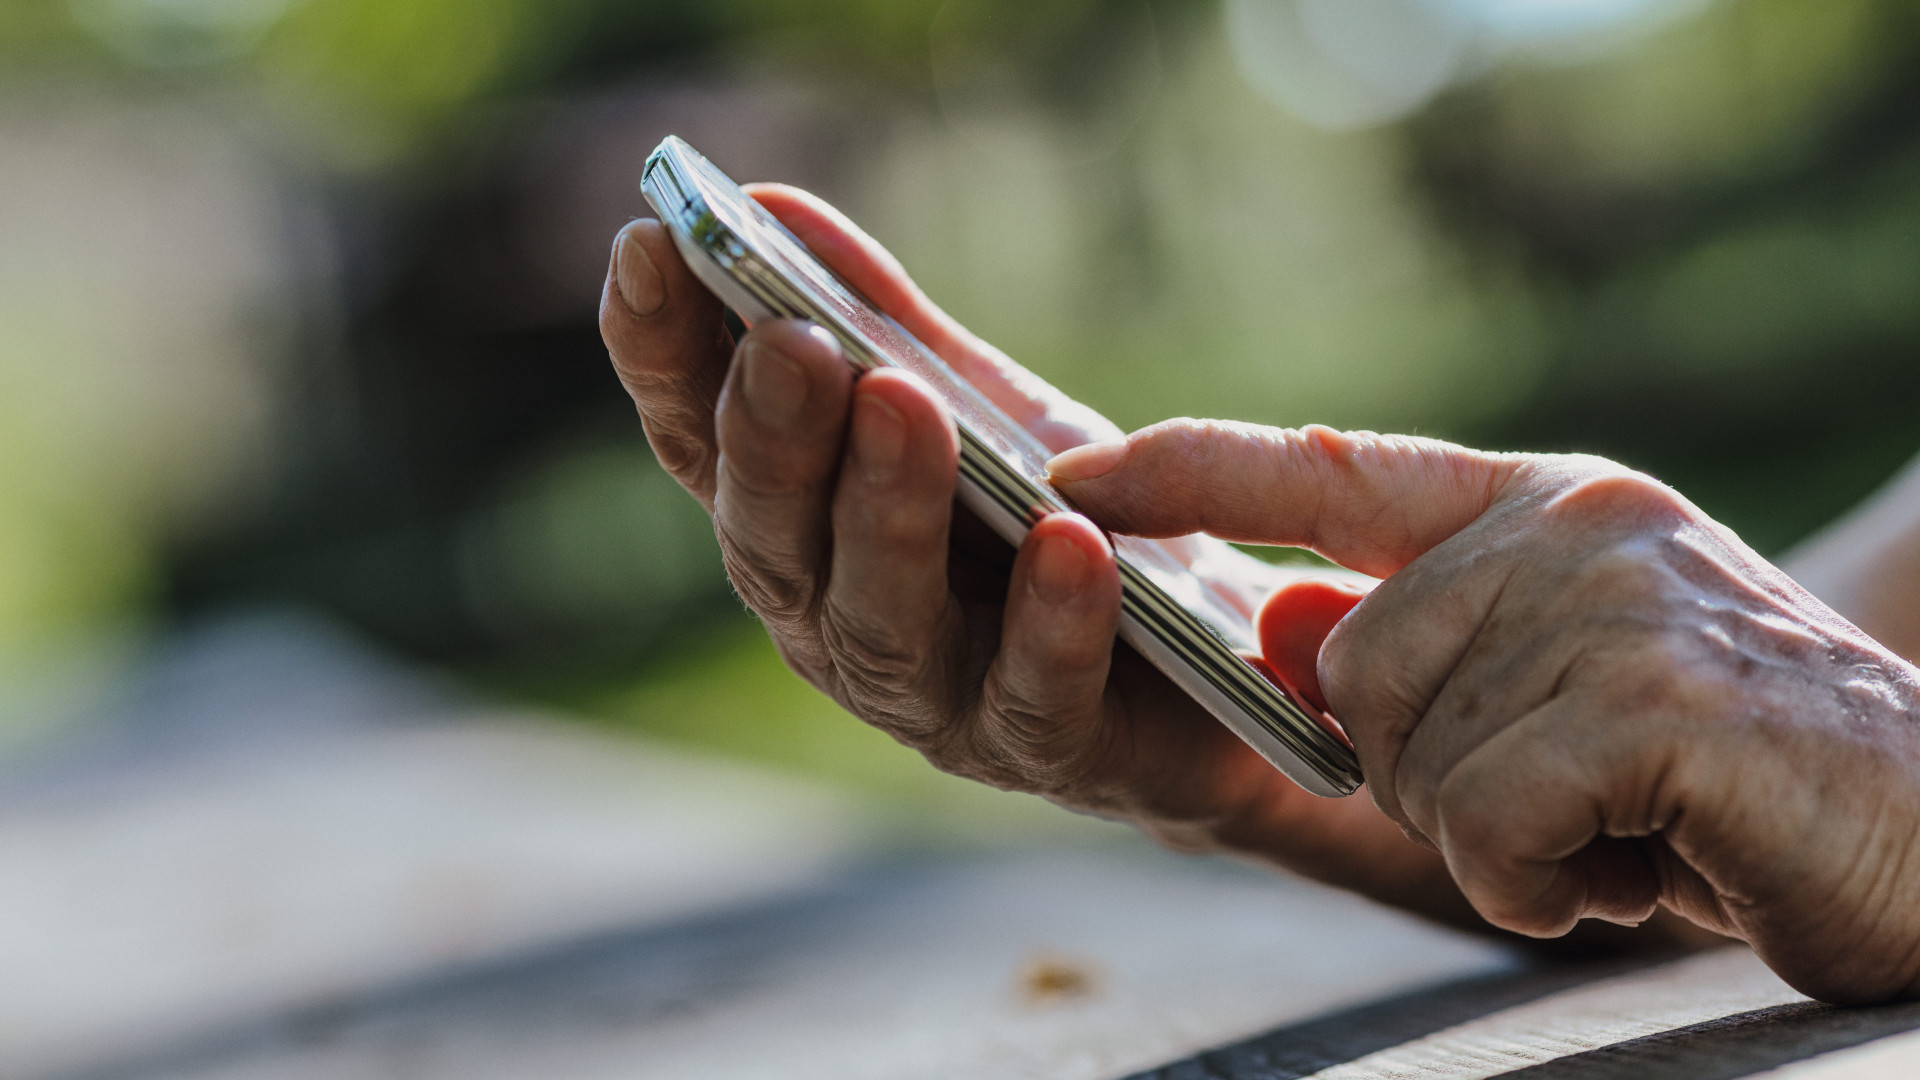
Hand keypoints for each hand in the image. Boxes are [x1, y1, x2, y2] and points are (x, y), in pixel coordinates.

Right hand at [599, 187, 1506, 926]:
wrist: (1216, 667)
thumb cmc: (1067, 526)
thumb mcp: (981, 412)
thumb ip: (883, 325)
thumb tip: (772, 207)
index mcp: (805, 532)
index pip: (701, 444)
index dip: (661, 355)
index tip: (647, 246)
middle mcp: (837, 624)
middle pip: (773, 541)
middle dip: (773, 437)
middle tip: (791, 341)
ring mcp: (936, 701)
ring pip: (880, 624)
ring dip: (885, 513)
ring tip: (901, 405)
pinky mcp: (1050, 750)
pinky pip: (1036, 694)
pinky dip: (1048, 620)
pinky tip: (1067, 539)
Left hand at [1052, 420, 1919, 1002]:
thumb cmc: (1740, 784)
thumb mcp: (1562, 703)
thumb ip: (1424, 654)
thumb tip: (1278, 626)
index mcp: (1549, 506)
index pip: (1330, 467)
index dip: (1190, 471)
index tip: (1072, 476)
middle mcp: (1577, 525)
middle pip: (1352, 672)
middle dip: (1435, 778)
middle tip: (1576, 803)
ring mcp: (1619, 601)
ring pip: (1414, 760)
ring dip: (1502, 841)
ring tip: (1629, 829)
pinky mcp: (1658, 702)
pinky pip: (1489, 820)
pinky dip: (1546, 883)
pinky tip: (1648, 866)